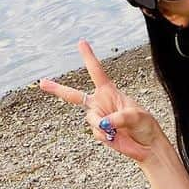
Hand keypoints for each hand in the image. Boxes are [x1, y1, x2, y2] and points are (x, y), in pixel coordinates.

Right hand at [39, 39, 170, 163]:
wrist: (147, 146)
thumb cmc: (145, 125)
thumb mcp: (136, 116)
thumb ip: (118, 117)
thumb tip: (102, 124)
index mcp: (109, 91)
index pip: (96, 72)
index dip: (89, 57)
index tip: (81, 42)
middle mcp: (100, 103)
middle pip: (73, 95)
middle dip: (57, 89)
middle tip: (41, 82)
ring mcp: (98, 118)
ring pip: (91, 119)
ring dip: (103, 125)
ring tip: (117, 130)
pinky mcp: (99, 133)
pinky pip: (96, 133)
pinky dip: (106, 136)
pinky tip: (116, 137)